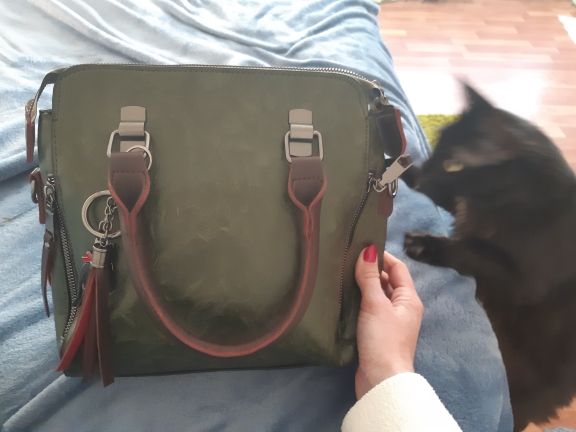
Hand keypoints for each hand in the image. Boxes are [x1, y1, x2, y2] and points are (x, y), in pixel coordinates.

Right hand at [354, 245, 423, 398]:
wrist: (381, 380)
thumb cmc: (382, 339)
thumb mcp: (375, 305)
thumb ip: (370, 277)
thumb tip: (368, 250)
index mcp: (408, 299)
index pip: (398, 268)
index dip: (382, 256)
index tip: (362, 246)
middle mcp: (403, 308)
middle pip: (388, 281)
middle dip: (371, 270)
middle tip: (347, 259)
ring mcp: (391, 321)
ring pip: (377, 296)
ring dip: (364, 286)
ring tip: (342, 274)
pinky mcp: (378, 333)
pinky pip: (370, 310)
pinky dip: (360, 301)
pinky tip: (344, 298)